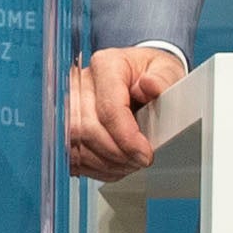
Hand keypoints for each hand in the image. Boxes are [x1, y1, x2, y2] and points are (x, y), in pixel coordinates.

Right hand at [63, 44, 183, 181]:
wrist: (139, 77)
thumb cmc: (151, 73)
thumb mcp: (167, 70)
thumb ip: (163, 78)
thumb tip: (150, 85)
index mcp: (106, 65)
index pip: (109, 108)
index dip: (127, 138)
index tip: (145, 154)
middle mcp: (81, 83)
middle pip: (86, 130)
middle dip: (116, 154)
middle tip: (140, 161)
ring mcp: (68, 104)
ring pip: (75, 145)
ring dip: (105, 163)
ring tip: (130, 163)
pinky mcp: (65, 124)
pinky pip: (71, 155)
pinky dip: (95, 167)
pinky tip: (114, 165)